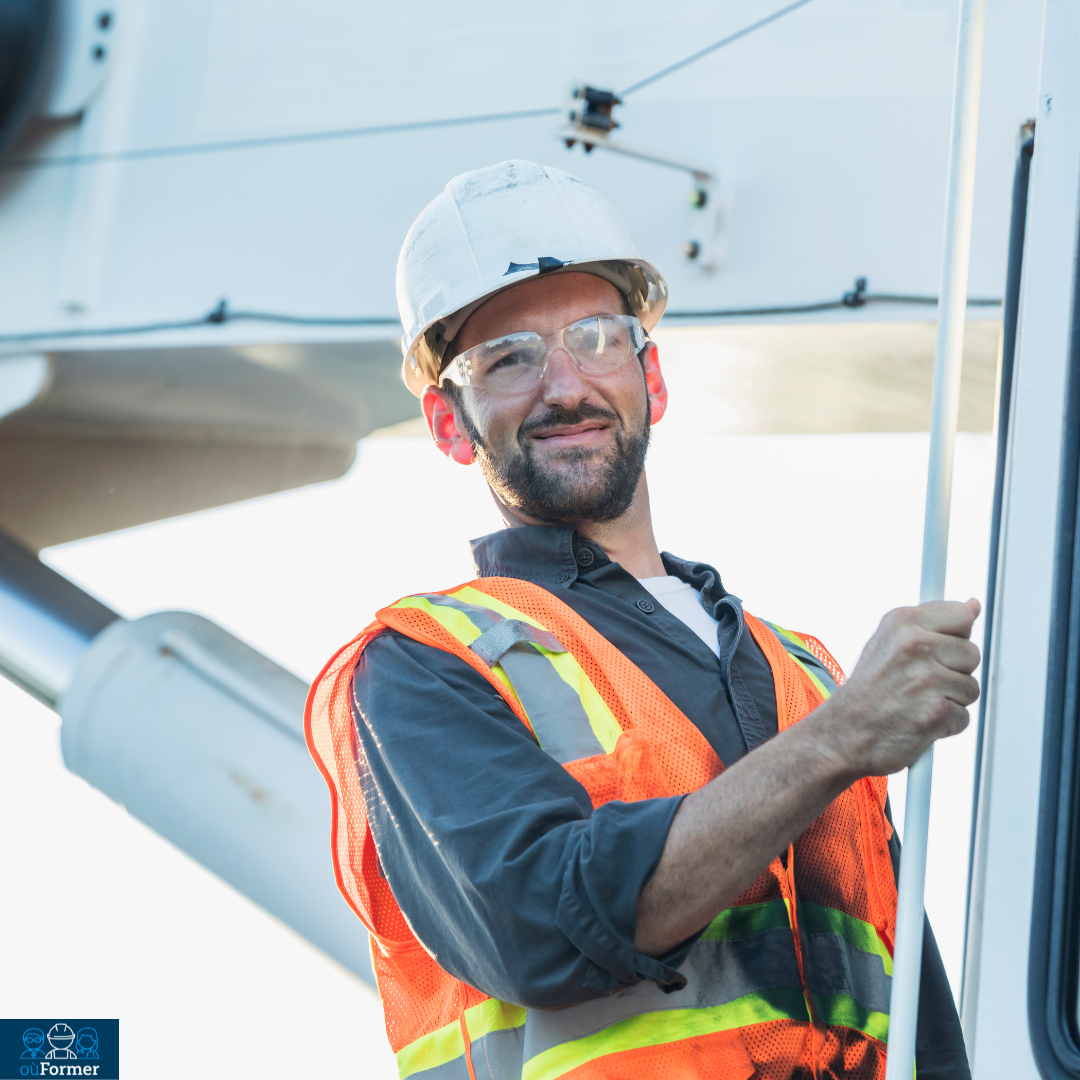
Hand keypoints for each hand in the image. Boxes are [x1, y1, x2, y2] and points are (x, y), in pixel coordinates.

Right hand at [813, 599, 980, 777]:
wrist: (843, 733)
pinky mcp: (937, 712)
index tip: (938, 648)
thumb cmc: (867, 692)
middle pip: (971, 653)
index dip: (954, 635)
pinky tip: (919, 720)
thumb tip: (972, 606)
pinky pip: (963, 716)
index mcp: (902, 623)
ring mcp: (926, 679)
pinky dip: (945, 724)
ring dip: (950, 699)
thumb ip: (932, 624)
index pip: (961, 615)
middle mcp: (915, 646)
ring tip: (917, 701)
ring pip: (970, 687)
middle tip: (919, 682)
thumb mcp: (889, 642)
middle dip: (953, 671)